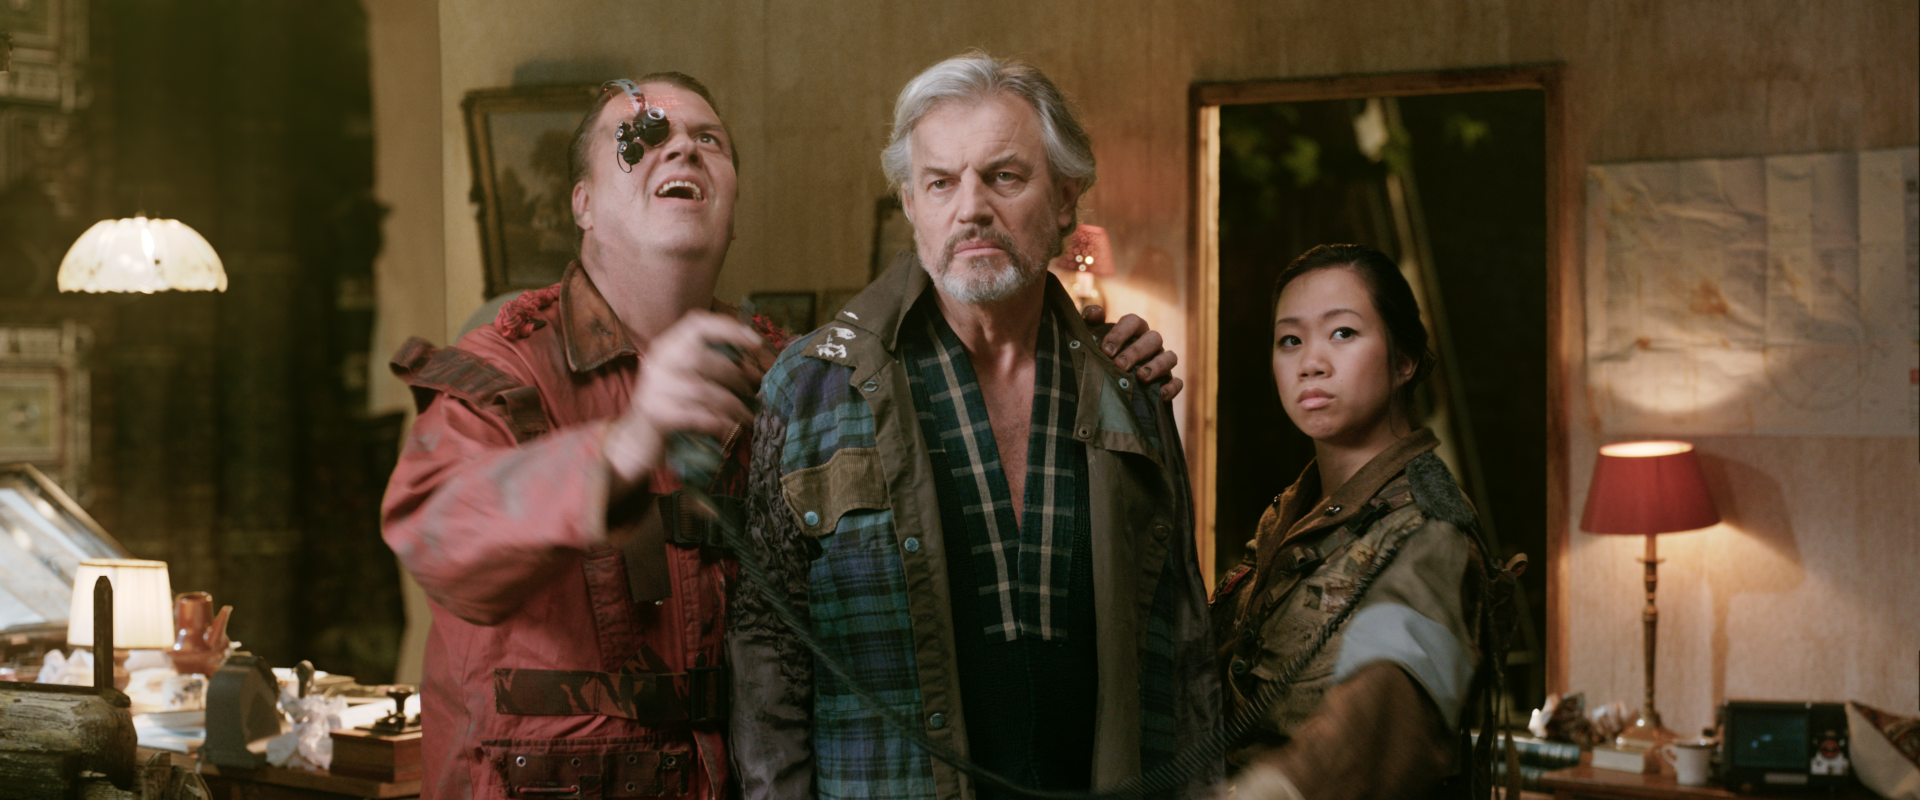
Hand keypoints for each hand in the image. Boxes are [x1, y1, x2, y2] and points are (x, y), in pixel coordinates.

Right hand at [605, 312, 768, 489]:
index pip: (697, 324)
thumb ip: (710, 365)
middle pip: (703, 358)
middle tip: (754, 390)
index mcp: (666, 347)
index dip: (729, 329)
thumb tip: (751, 366)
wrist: (636, 440)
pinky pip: (697, 415)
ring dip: (733, 404)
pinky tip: (730, 429)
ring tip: (747, 416)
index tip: (756, 342)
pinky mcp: (657, 414)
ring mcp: (654, 388)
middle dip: (735, 375)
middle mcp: (658, 362)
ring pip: (703, 390)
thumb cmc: (671, 405)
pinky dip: (719, 422)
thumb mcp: (684, 377)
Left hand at [1080, 304, 1183, 399]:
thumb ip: (1091, 320)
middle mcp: (1150, 343)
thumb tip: (1095, 314)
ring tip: (1141, 377)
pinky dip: (1171, 387)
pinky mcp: (1168, 381)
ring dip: (1157, 366)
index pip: (1133, 321)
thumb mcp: (1091, 336)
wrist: (1105, 383)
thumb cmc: (1100, 354)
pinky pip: (1177, 382)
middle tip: (1120, 365)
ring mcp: (1161, 361)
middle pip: (1153, 338)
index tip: (1106, 351)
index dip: (1120, 334)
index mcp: (1134, 329)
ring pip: (1170, 357)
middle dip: (1137, 351)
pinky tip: (1160, 395)